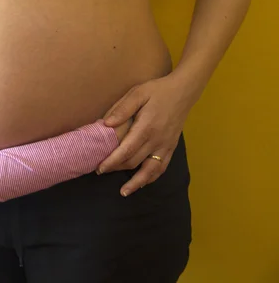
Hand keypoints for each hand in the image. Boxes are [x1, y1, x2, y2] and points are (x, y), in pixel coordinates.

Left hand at [97, 73, 196, 196]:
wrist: (183, 91)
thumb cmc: (157, 90)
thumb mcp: (138, 93)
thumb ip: (122, 109)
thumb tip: (106, 124)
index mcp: (146, 127)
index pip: (126, 151)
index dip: (111, 162)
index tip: (99, 168)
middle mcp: (157, 140)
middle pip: (134, 162)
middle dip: (116, 169)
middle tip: (100, 172)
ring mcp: (166, 146)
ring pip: (150, 170)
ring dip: (137, 182)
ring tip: (124, 192)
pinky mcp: (171, 147)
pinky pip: (162, 167)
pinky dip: (152, 177)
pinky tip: (143, 182)